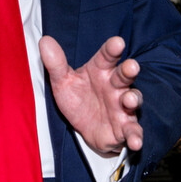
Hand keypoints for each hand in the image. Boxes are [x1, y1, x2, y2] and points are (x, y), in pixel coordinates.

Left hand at [39, 35, 142, 155]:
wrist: (84, 128)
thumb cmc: (78, 97)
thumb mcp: (63, 81)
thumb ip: (55, 63)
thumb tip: (44, 40)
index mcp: (100, 70)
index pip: (107, 56)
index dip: (112, 49)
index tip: (117, 42)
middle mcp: (115, 85)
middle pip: (124, 75)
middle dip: (129, 70)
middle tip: (132, 66)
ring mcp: (122, 106)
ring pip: (132, 99)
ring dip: (133, 99)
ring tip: (129, 99)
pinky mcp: (125, 127)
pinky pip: (133, 131)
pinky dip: (136, 136)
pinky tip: (135, 141)